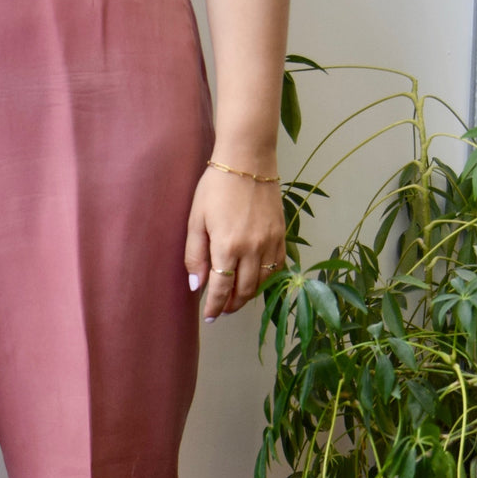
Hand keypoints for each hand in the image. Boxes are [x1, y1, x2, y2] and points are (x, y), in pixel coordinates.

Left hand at [184, 164, 285, 321]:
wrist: (248, 160)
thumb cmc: (215, 187)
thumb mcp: (195, 220)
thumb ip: (194, 255)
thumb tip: (197, 286)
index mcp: (227, 246)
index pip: (221, 289)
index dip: (214, 306)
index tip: (209, 317)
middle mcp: (252, 248)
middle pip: (244, 291)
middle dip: (231, 305)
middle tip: (220, 310)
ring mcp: (270, 242)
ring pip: (262, 282)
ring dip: (248, 295)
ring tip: (235, 298)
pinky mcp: (281, 234)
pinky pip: (277, 266)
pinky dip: (266, 279)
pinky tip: (255, 279)